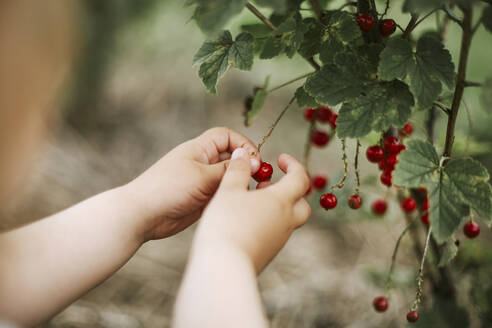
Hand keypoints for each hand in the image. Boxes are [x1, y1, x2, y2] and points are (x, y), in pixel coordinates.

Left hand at [123, 127, 260, 240]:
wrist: (142, 215)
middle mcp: (202, 163)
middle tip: (258, 179)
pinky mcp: (201, 200)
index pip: (227, 137)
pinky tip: (235, 206)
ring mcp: (202, 182)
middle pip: (231, 158)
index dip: (243, 144)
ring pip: (228, 178)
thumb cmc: (168, 189)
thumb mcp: (202, 176)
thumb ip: (228, 169)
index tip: (255, 160)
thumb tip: (250, 160)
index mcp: (200, 149)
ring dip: (238, 184)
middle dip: (245, 166)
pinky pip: (221, 195)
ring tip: (247, 194)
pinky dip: (230, 198)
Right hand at [192, 148, 310, 272]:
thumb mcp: (229, 191)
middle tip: (266, 185)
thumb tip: (243, 154)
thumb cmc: (226, 223)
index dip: (293, 165)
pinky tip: (242, 221)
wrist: (224, 267)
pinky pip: (275, 232)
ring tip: (247, 202)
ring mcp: (279, 240)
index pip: (300, 178)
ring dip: (275, 206)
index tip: (280, 159)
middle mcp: (286, 221)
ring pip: (288, 219)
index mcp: (281, 201)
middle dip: (289, 190)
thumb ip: (238, 170)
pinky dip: (266, 221)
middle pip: (302, 203)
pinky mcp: (268, 253)